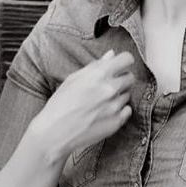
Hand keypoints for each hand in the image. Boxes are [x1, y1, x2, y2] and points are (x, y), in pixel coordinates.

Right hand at [28, 49, 134, 165]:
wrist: (54, 133)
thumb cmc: (60, 104)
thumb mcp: (73, 79)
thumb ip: (95, 66)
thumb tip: (112, 54)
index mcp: (99, 74)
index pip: (127, 59)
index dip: (123, 62)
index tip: (119, 66)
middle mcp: (110, 89)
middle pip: (130, 77)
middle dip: (121, 79)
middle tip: (107, 86)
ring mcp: (115, 106)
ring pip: (127, 94)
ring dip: (118, 96)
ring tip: (100, 102)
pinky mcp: (117, 122)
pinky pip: (127, 110)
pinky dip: (120, 110)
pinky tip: (105, 112)